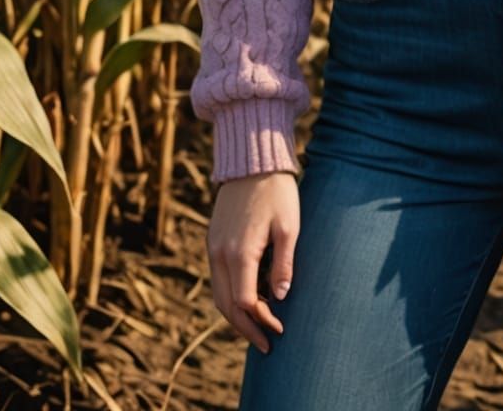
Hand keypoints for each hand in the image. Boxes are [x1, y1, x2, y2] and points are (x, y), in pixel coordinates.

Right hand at [208, 170, 301, 352]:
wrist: (253, 160)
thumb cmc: (277, 192)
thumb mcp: (289, 226)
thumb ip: (284, 264)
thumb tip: (279, 298)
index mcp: (240, 252)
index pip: (244, 302)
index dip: (260, 321)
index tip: (279, 329)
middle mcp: (220, 253)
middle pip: (227, 305)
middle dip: (246, 328)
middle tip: (266, 343)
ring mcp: (213, 246)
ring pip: (219, 293)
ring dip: (236, 314)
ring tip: (258, 326)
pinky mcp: (213, 239)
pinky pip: (218, 277)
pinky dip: (231, 295)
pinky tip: (249, 298)